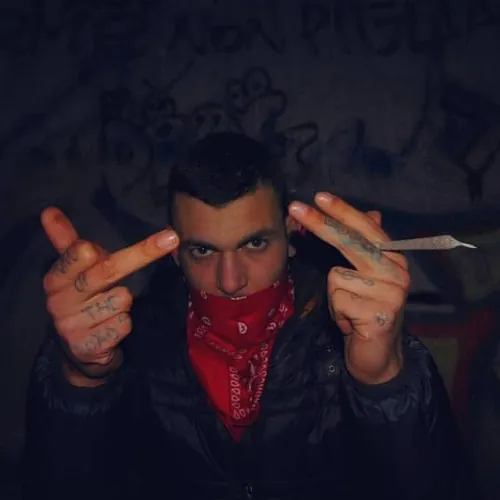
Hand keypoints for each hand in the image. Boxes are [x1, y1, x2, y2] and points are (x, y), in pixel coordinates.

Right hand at [41, 207, 178, 383]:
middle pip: (107, 271)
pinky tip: (111, 327)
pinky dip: (125, 324)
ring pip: (121, 299)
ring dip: (124, 302)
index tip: (103, 245)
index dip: (94, 249)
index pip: (78, 253)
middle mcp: (60, 302)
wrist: (78, 350)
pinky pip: (124, 324)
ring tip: (111, 307)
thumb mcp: (72, 272)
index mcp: (55, 279)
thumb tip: (49, 211)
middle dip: (142, 254)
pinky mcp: (89, 347)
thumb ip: (65, 241)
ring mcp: (72, 327)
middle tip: (171, 237)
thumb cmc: (81, 300)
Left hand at [288, 193, 409, 384]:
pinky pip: (337, 301)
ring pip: (337, 277)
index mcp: (394, 258)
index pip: (366, 228)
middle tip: (294, 207)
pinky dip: (337, 313)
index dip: (342, 212)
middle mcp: (397, 272)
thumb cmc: (365, 311)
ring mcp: (391, 294)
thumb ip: (365, 246)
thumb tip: (373, 213)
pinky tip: (351, 324)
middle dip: (320, 225)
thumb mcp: (364, 277)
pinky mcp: (379, 315)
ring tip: (349, 311)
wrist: (378, 356)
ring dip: (334, 297)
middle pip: (351, 243)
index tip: (319, 196)